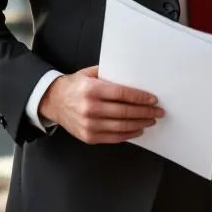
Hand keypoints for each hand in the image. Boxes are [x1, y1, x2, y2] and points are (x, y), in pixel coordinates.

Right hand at [39, 66, 163, 143]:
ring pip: (121, 126)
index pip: (123, 94)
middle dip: (145, 112)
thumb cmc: (74, 86)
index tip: (153, 99)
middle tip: (158, 112)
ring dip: (140, 124)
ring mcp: (89, 125)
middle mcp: (90, 108)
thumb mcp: (90, 74)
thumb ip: (110, 75)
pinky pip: (113, 138)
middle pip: (125, 111)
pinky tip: (137, 130)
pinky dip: (128, 134)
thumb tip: (135, 78)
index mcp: (92, 89)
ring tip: (151, 121)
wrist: (53, 101)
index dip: (140, 98)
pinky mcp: (88, 137)